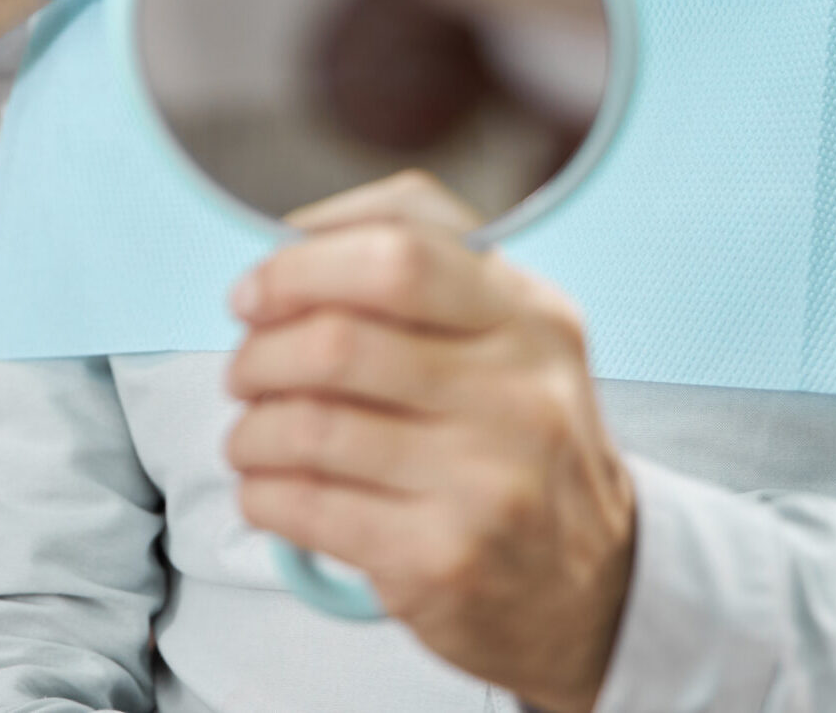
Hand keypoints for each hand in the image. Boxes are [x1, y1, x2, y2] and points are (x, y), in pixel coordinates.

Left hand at [226, 173, 636, 712]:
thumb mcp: (514, 337)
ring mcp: (486, 478)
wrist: (591, 587)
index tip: (257, 288)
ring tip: (250, 435)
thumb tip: (290, 249)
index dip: (304, 261)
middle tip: (244, 368)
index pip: (402, 247)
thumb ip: (427, 277)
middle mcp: (519, 389)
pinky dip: (261, 492)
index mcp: (531, 314)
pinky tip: (267, 488)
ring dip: (252, 428)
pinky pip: (308, 507)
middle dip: (261, 350)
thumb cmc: (523, 442)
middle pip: (340, 338)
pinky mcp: (443, 558)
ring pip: (311, 424)